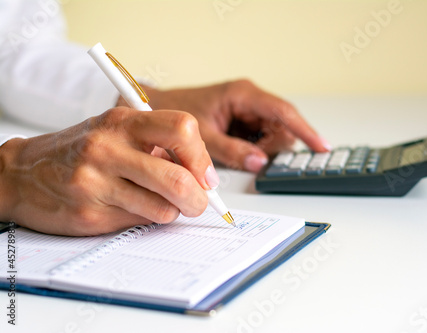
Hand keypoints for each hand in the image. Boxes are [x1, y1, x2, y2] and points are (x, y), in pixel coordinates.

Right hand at [0, 107, 216, 235]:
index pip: (182, 129)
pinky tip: (132, 208)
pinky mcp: (90, 213)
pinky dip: (147, 218)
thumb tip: (203, 175)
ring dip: (173, 211)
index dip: (202, 157)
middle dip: (199, 198)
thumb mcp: (115, 131)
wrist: (20, 173)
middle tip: (199, 201)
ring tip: (160, 203)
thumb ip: (157, 145)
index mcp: (121, 121)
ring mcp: (97, 182)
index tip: (206, 175)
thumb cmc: (78, 151)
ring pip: (164, 208)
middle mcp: (108, 149)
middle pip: (178, 178)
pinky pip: (140, 222)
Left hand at [132, 79, 330, 171]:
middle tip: (247, 156)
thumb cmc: (175, 113)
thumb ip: (231, 150)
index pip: (283, 112)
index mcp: (243, 95)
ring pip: (273, 135)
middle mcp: (250, 101)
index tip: (321, 146)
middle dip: (271, 146)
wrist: (157, 109)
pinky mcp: (243, 122)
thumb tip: (258, 162)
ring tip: (232, 150)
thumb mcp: (203, 136)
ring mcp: (248, 112)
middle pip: (281, 127)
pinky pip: (260, 139)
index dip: (305, 130)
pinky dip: (253, 150)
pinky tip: (234, 149)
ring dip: (261, 149)